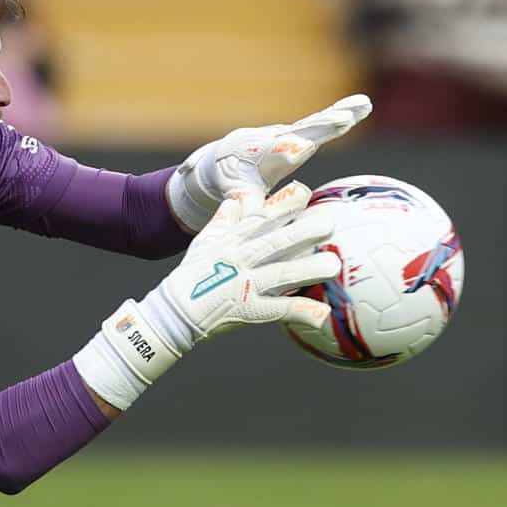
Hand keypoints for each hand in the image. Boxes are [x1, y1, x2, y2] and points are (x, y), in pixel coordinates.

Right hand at [144, 181, 336, 348]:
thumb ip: (225, 218)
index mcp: (233, 240)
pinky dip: (300, 312)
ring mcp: (244, 284)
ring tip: (333, 265)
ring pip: (280, 274)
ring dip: (307, 269)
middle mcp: (240, 259)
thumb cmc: (192, 275)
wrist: (174, 311)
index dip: (283, 205)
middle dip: (302, 232)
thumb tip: (237, 196)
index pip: (260, 218)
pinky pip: (278, 310)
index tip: (305, 193)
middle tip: (329, 223)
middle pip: (274, 242)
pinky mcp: (248, 310)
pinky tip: (322, 313)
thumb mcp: (205, 241)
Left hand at [165, 95, 372, 231]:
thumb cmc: (233, 179)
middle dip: (320, 126)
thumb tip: (253, 221)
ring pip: (317, 122)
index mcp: (261, 156)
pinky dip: (345, 111)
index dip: (288, 150)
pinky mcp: (303, 131)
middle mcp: (277, 139)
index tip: (301, 146)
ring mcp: (292, 132)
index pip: (276, 154)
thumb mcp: (237, 193)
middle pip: (302, 131)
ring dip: (340, 113)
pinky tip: (364, 103)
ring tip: (363, 104)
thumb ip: (246, 203)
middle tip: (341, 119)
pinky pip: (325, 121)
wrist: (229, 156)